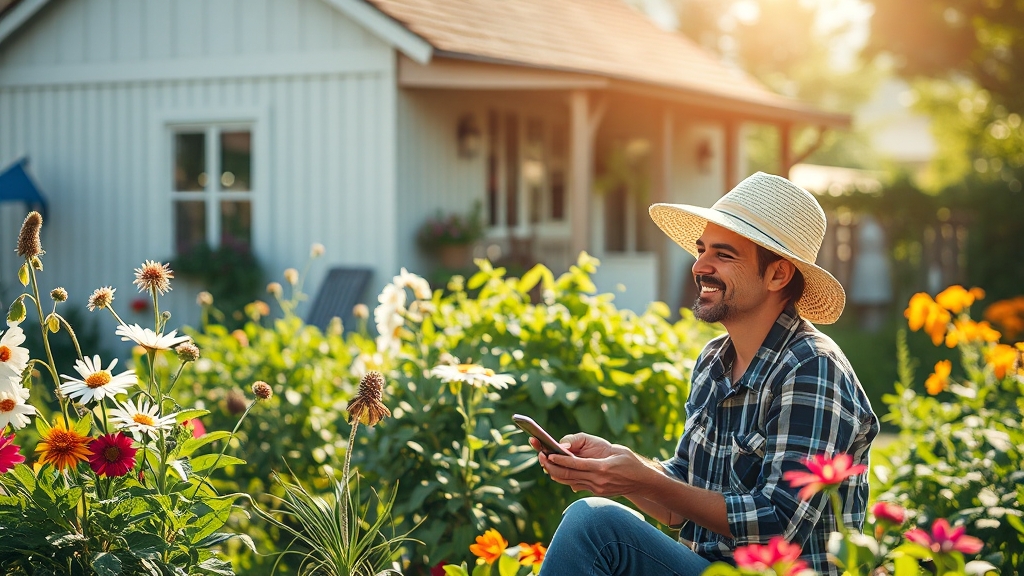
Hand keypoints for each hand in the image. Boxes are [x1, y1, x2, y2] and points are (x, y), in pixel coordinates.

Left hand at [534, 435, 654, 496]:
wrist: (642, 481)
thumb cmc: (629, 460)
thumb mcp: (615, 448)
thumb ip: (592, 448)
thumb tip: (566, 449)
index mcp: (602, 468)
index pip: (575, 464)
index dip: (560, 460)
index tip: (547, 454)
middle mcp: (597, 481)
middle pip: (567, 475)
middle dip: (551, 466)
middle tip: (540, 456)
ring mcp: (595, 488)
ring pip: (568, 481)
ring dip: (554, 472)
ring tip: (544, 461)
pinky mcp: (595, 492)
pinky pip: (574, 484)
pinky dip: (564, 477)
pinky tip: (556, 469)